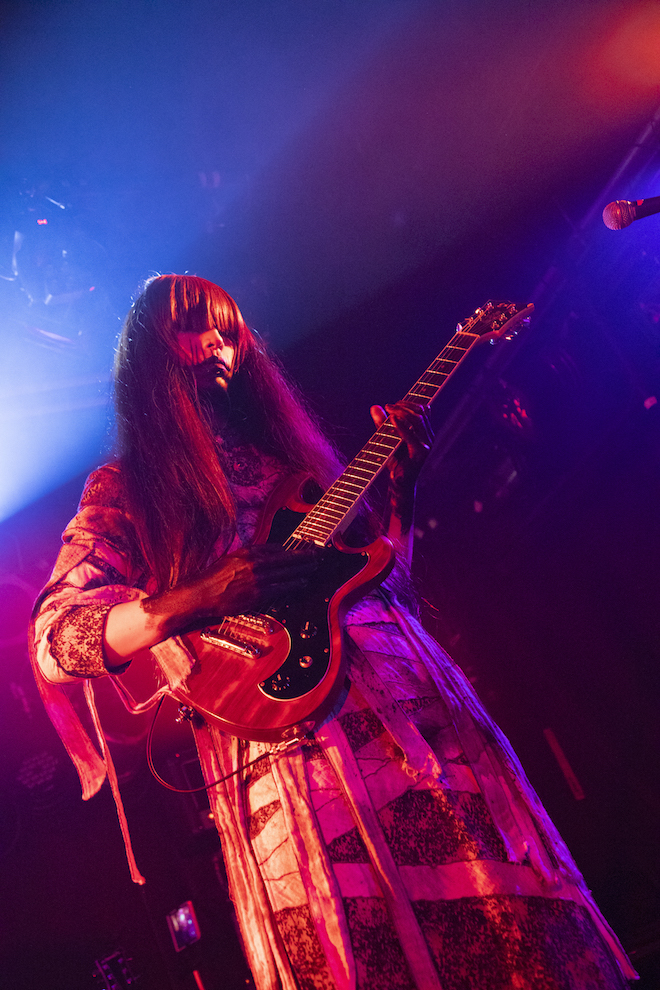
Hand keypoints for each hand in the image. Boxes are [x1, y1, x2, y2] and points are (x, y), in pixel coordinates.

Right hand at [143, 544, 318, 630]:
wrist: (201, 594)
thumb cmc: (215, 577)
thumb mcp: (234, 557)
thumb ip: (254, 554)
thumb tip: (275, 551)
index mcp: (248, 552)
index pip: (278, 548)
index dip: (294, 549)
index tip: (305, 548)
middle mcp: (254, 563)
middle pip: (286, 559)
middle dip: (305, 557)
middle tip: (319, 555)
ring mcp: (257, 579)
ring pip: (286, 573)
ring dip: (303, 570)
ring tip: (315, 567)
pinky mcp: (257, 594)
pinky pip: (280, 588)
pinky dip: (294, 584)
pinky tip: (303, 582)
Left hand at [370, 400, 432, 488]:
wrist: (398, 482)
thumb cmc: (394, 460)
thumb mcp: (387, 438)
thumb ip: (382, 423)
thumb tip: (374, 406)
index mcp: (425, 432)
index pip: (424, 409)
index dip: (410, 402)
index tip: (395, 402)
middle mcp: (429, 437)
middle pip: (421, 412)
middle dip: (404, 405)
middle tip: (388, 406)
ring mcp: (426, 445)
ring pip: (418, 420)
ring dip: (402, 412)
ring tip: (389, 411)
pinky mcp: (420, 454)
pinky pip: (412, 435)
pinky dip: (402, 425)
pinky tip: (392, 420)